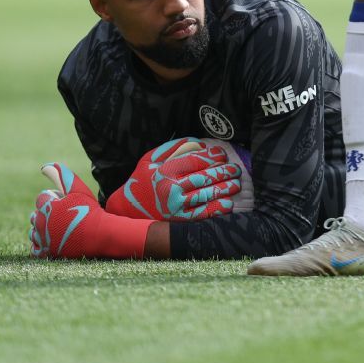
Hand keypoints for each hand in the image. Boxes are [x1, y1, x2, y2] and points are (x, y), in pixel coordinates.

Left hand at [30, 163, 151, 258]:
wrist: (101, 235)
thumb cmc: (91, 210)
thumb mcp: (78, 190)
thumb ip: (62, 175)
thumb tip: (44, 166)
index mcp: (46, 206)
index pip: (42, 198)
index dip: (56, 199)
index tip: (69, 203)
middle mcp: (40, 223)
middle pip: (35, 215)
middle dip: (47, 214)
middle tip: (67, 216)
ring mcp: (42, 239)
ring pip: (33, 231)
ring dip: (42, 229)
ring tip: (61, 228)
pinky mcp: (46, 252)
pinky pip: (35, 248)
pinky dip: (41, 244)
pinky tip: (54, 239)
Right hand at [105, 138, 241, 221]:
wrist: (127, 209)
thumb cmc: (141, 180)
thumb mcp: (150, 159)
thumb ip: (173, 148)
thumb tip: (198, 142)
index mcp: (165, 171)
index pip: (196, 161)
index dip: (212, 157)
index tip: (222, 154)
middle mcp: (171, 188)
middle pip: (205, 177)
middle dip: (224, 172)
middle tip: (235, 169)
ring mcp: (176, 205)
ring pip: (207, 195)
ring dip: (225, 188)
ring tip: (236, 184)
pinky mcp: (180, 220)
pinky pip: (203, 214)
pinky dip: (218, 208)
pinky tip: (228, 203)